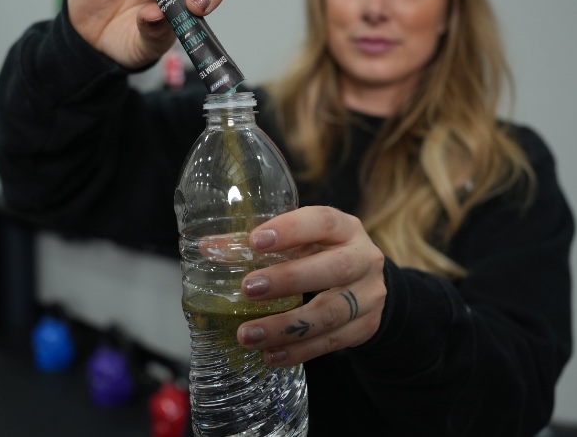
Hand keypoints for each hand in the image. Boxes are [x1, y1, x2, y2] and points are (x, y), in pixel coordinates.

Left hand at [236, 206, 386, 366]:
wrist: (365, 286)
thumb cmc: (322, 256)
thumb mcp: (300, 243)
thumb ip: (258, 244)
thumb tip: (208, 249)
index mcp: (345, 228)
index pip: (323, 222)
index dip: (291, 229)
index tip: (255, 241)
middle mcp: (364, 259)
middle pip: (334, 269)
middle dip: (288, 280)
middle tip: (248, 289)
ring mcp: (369, 296)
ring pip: (331, 313)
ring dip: (286, 327)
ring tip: (249, 335)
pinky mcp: (366, 327)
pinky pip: (333, 342)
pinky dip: (299, 351)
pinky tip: (270, 354)